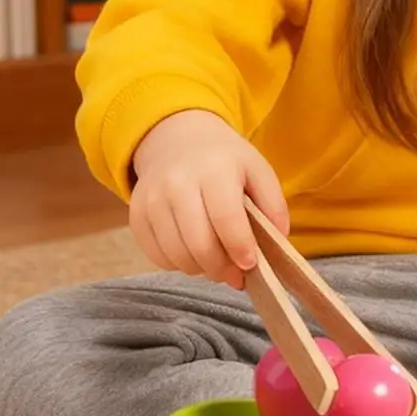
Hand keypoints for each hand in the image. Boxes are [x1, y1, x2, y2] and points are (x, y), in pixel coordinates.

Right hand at [129, 109, 289, 288]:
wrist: (176, 140)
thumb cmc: (224, 161)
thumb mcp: (257, 170)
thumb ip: (274, 205)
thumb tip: (279, 241)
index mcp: (215, 170)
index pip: (226, 217)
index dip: (239, 247)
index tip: (250, 264)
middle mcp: (178, 183)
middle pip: (198, 243)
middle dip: (221, 268)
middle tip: (235, 275)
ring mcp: (152, 199)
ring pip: (176, 254)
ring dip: (200, 269)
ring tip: (216, 264)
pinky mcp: (137, 214)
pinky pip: (156, 255)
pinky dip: (177, 264)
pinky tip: (193, 254)